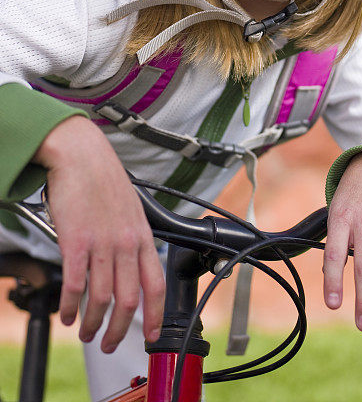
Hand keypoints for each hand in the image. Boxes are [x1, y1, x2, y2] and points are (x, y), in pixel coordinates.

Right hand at [34, 116, 164, 352]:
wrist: (81, 155)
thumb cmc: (103, 179)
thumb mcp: (131, 209)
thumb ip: (133, 239)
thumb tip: (132, 266)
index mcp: (142, 236)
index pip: (156, 285)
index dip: (156, 315)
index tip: (153, 334)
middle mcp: (125, 243)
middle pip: (128, 301)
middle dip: (119, 331)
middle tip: (109, 345)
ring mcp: (101, 243)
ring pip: (101, 299)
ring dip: (92, 323)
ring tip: (85, 332)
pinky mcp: (75, 241)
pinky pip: (74, 285)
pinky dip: (69, 306)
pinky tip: (66, 314)